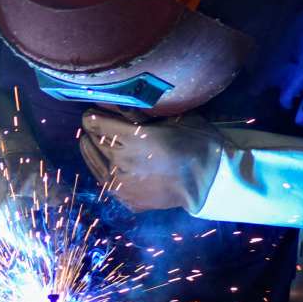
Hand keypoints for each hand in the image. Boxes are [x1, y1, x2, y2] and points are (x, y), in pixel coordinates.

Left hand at [78, 108, 221, 212]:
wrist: (211, 182)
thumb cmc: (196, 143)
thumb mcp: (171, 118)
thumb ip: (138, 112)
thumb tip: (112, 101)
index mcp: (132, 138)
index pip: (94, 123)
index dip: (92, 115)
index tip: (93, 112)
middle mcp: (121, 162)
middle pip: (91, 141)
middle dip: (92, 132)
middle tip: (95, 126)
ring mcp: (122, 185)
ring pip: (93, 163)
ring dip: (92, 150)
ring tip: (94, 142)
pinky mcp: (127, 200)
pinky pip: (105, 182)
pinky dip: (102, 170)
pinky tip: (106, 164)